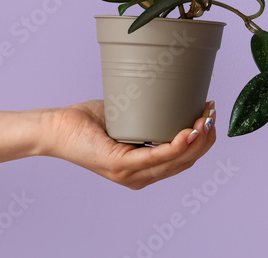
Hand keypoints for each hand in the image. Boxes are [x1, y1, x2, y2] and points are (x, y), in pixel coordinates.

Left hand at [45, 100, 216, 189]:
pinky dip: (177, 145)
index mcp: (144, 169)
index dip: (203, 140)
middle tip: (211, 111)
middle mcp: (140, 177)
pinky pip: (158, 157)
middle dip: (206, 137)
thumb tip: (173, 90)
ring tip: (206, 117)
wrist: (56, 128)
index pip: (184, 160)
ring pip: (177, 160)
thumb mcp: (128, 117)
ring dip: (197, 139)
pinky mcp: (120, 164)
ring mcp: (130, 173)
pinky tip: (188, 132)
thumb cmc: (87, 122)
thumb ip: (149, 113)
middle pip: (187, 161)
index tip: (210, 115)